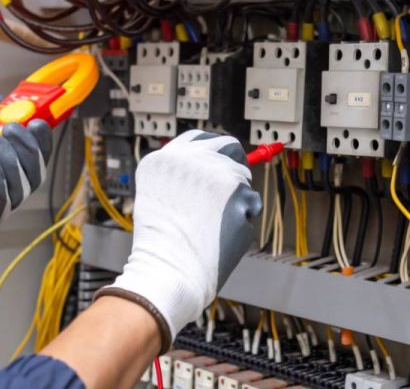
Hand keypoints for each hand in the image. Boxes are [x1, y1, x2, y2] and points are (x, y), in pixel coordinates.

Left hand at [0, 95, 51, 278]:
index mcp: (8, 169)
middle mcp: (6, 191)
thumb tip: (2, 100)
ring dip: (8, 161)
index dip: (42, 141)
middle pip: (35, 174)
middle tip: (8, 129)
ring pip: (19, 189)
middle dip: (26, 149)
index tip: (38, 121)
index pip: (37, 157)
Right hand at [97, 130, 261, 352]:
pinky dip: (243, 219)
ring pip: (243, 180)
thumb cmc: (161, 245)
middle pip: (229, 147)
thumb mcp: (158, 195)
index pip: (199, 138)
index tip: (222, 157)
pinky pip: (251, 204)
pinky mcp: (240, 195)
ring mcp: (218, 175)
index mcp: (165, 158)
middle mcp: (191, 160)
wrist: (169, 271)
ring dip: (237, 199)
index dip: (214, 148)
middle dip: (236, 164)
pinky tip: (224, 234)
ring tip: (213, 226)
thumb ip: (182, 175)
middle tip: (234, 184)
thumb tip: (214, 167)